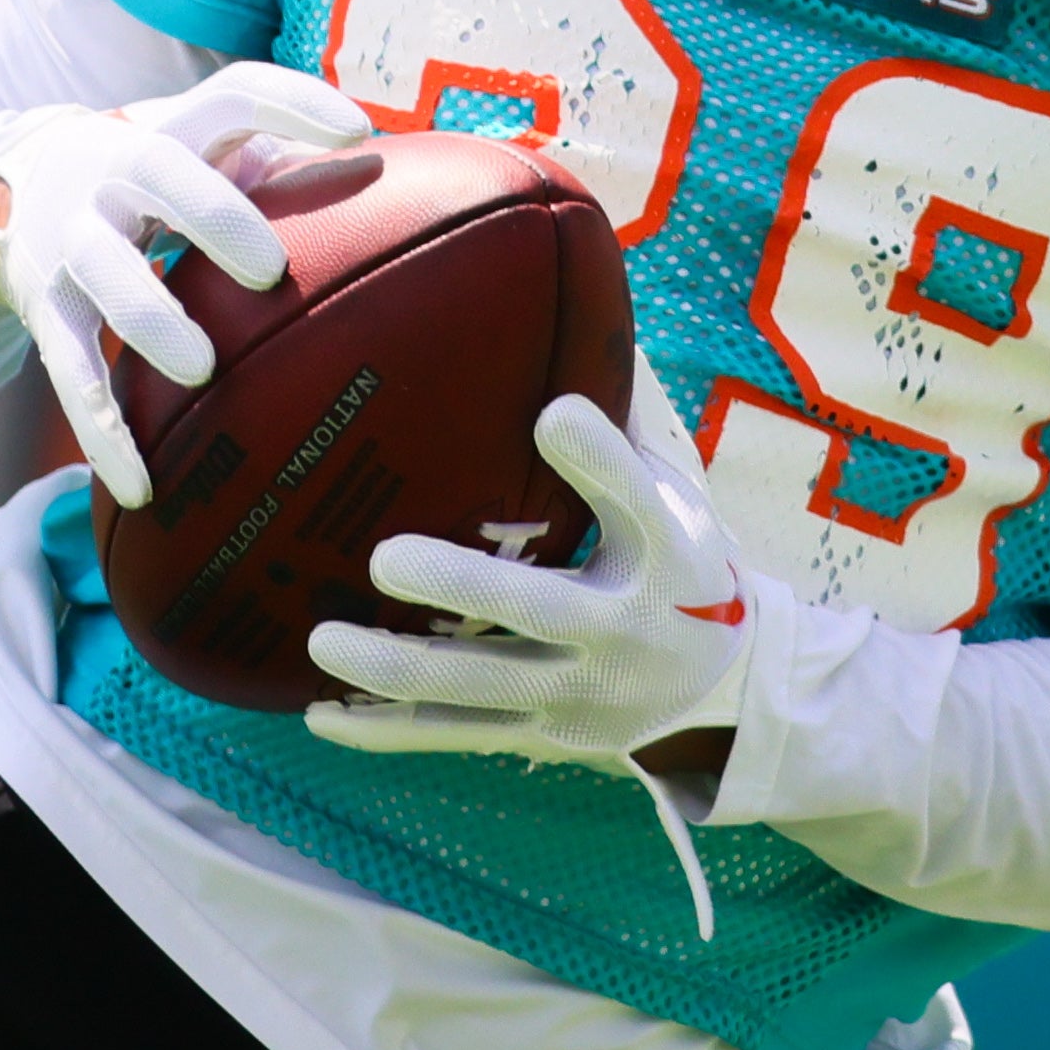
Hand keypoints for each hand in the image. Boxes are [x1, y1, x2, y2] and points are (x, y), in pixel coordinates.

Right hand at [0, 64, 372, 503]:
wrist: (20, 186)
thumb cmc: (159, 174)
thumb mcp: (206, 148)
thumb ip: (283, 157)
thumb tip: (394, 175)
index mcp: (170, 127)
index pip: (234, 94)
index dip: (292, 102)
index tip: (355, 129)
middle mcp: (114, 173)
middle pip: (159, 171)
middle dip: (212, 214)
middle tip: (269, 269)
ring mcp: (72, 240)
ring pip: (104, 273)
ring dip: (149, 317)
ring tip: (200, 370)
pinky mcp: (46, 308)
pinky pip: (72, 372)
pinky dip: (104, 431)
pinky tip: (141, 485)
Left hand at [306, 390, 759, 775]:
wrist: (729, 688)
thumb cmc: (680, 562)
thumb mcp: (677, 496)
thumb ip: (620, 430)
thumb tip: (579, 313)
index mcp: (664, 553)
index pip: (636, 500)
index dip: (598, 458)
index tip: (552, 414)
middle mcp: (625, 629)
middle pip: (541, 610)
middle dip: (462, 586)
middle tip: (385, 557)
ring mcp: (581, 693)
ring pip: (481, 685)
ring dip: (396, 668)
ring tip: (323, 639)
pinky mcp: (545, 735)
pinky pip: (457, 733)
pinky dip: (387, 729)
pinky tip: (321, 716)